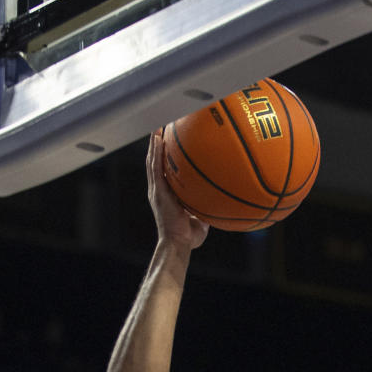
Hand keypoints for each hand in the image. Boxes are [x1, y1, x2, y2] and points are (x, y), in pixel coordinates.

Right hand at [147, 130, 208, 251]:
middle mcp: (159, 190)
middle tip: (161, 128)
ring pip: (152, 161)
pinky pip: (155, 168)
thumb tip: (219, 203)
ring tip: (157, 127)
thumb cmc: (188, 237)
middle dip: (157, 145)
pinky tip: (158, 138)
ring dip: (154, 143)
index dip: (164, 157)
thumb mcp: (199, 219)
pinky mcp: (158, 191)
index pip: (164, 171)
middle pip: (155, 162)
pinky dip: (156, 152)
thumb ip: (205, 208)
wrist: (178, 244)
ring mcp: (157, 190)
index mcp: (166, 195)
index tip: (169, 142)